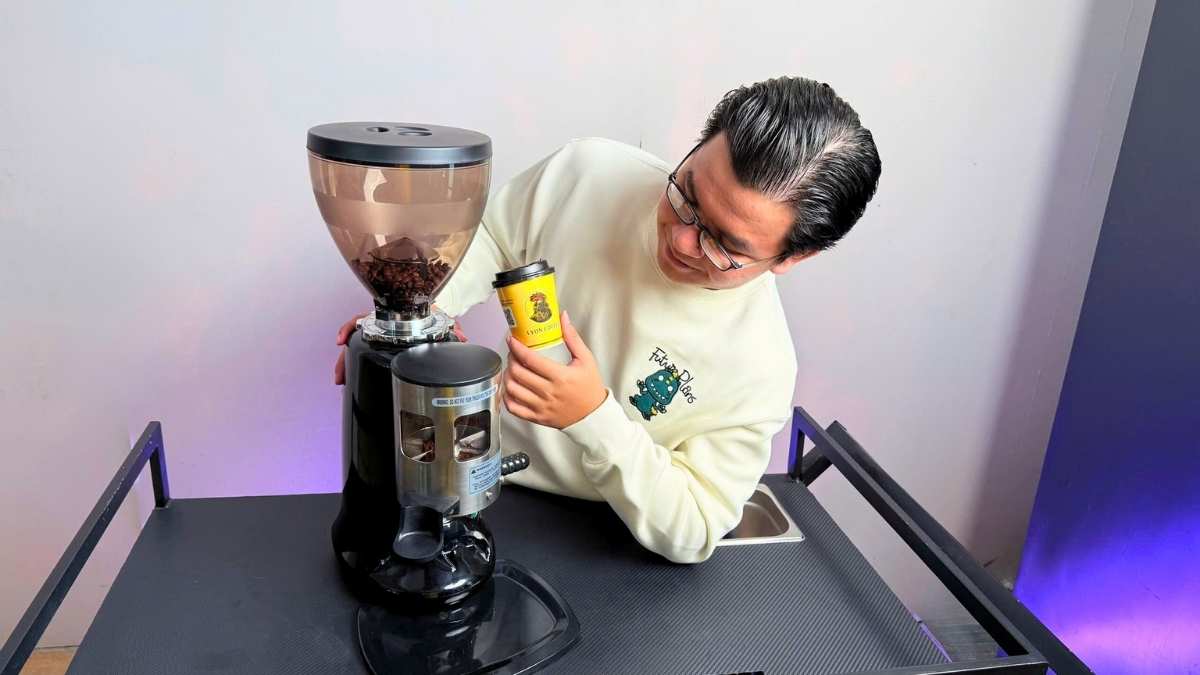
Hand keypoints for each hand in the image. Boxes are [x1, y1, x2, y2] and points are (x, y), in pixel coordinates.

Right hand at [333, 306, 466, 384]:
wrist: (434, 315)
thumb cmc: (431, 313)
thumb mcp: (440, 318)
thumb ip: (452, 327)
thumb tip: (462, 338)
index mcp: (391, 316)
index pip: (364, 318)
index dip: (350, 328)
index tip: (341, 340)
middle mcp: (380, 326)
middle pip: (356, 338)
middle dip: (345, 357)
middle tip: (340, 375)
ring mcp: (379, 336)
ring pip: (356, 348)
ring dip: (347, 364)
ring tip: (342, 381)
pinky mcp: (381, 345)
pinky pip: (364, 354)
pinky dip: (356, 366)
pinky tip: (352, 380)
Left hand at [502, 311, 606, 428]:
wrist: (593, 415)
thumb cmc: (590, 387)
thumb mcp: (586, 360)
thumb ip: (573, 338)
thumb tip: (563, 317)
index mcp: (560, 376)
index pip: (530, 360)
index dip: (516, 347)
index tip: (512, 339)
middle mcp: (548, 392)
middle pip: (518, 373)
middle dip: (511, 359)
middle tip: (513, 353)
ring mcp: (541, 407)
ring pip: (512, 389)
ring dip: (508, 376)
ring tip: (512, 369)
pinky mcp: (537, 418)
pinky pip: (513, 408)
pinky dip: (507, 396)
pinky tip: (511, 387)